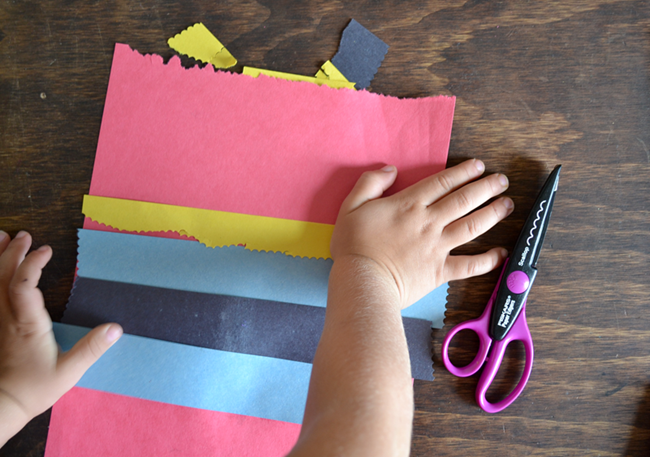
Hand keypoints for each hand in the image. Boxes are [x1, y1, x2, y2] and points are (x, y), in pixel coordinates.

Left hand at [0, 231, 121, 444]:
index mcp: (27, 324)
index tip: (47, 249)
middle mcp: (9, 317)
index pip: (22, 286)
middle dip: (13, 253)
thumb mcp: (69, 371)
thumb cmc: (36, 388)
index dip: (31, 264)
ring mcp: (0, 320)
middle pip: (3, 277)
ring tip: (2, 237)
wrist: (4, 404)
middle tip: (25, 235)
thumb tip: (116, 327)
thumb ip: (92, 348)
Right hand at [330, 159, 513, 308]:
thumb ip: (370, 183)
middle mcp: (429, 222)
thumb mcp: (351, 206)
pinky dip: (488, 260)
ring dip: (492, 214)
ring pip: (472, 226)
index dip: (463, 172)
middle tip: (501, 181)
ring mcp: (437, 247)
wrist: (362, 282)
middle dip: (486, 187)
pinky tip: (501, 253)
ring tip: (507, 205)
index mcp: (408, 205)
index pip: (442, 182)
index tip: (478, 165)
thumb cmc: (353, 246)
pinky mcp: (440, 272)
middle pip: (464, 200)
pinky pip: (469, 266)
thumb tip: (390, 170)